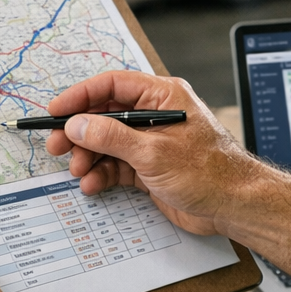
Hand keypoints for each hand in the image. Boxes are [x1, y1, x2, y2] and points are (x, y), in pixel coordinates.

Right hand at [45, 71, 258, 237]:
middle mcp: (155, 115)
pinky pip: (116, 164)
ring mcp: (151, 142)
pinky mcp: (149, 167)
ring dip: (89, 156)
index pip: (113, 85)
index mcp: (162, 96)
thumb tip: (78, 124)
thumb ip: (112, 136)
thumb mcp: (153, 152)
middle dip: (80, 132)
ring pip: (108, 142)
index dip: (81, 95)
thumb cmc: (209, 171)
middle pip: (105, 115)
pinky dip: (101, 173)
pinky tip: (93, 184)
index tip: (56, 110)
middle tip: (56, 146)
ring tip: (79, 171)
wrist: (234, 206)